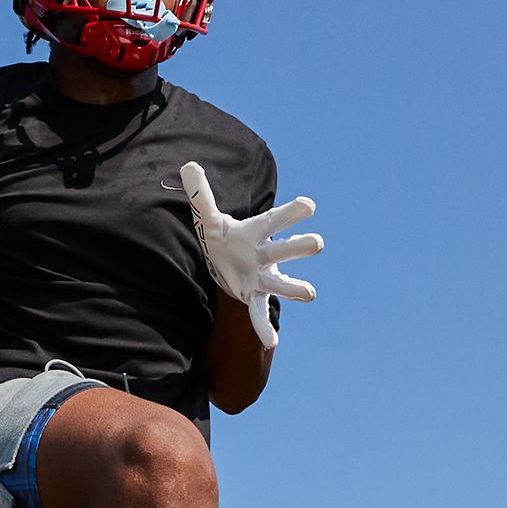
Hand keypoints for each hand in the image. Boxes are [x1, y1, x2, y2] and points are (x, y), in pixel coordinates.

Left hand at [180, 162, 321, 352]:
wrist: (225, 262)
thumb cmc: (224, 237)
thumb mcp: (208, 218)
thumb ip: (201, 195)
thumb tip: (188, 165)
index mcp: (258, 232)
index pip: (276, 219)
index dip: (292, 212)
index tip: (309, 205)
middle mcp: (266, 254)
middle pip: (286, 250)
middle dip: (300, 247)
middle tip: (318, 243)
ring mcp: (263, 277)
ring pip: (282, 283)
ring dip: (295, 289)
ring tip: (310, 293)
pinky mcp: (254, 296)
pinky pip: (260, 313)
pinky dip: (264, 327)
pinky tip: (271, 342)